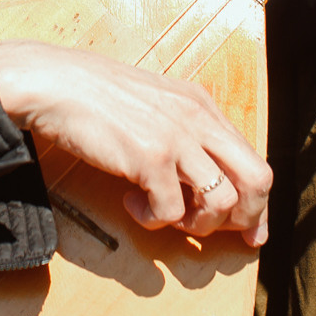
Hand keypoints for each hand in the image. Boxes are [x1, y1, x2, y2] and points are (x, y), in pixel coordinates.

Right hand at [0, 40, 271, 245]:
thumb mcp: (156, 106)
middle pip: (258, 180)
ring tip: (166, 215)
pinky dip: (153, 220)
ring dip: (197, 223)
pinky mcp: (150, 158)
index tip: (248, 233)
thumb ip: (184, 133)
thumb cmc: (98, 97)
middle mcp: (199, 120)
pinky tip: (132, 203)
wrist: (58, 83)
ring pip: (223, 202)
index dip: (256, 205)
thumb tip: (201, 179)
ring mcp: (177, 139)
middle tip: (208, 229)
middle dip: (244, 218)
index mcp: (203, 107)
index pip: (254, 160)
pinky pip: (171, 212)